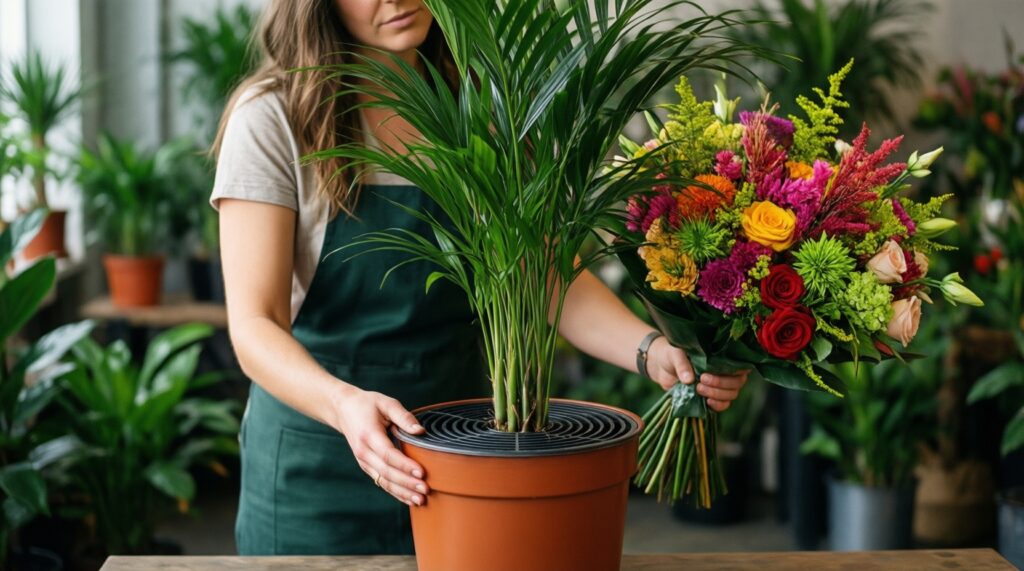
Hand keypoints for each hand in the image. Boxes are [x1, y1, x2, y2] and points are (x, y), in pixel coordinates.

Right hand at [332, 387, 428, 506]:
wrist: (343, 410)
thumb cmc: (367, 404)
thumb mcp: (386, 403)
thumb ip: (404, 417)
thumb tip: (421, 431)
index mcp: (368, 435)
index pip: (388, 454)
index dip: (405, 465)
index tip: (422, 472)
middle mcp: (364, 452)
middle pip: (386, 472)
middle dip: (407, 483)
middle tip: (426, 490)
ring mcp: (363, 461)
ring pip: (383, 481)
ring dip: (402, 492)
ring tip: (420, 500)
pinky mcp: (366, 466)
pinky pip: (381, 482)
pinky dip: (395, 492)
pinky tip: (409, 499)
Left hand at [645, 337, 749, 411]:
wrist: (660, 366)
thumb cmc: (671, 354)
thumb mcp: (675, 354)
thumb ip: (682, 364)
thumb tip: (689, 379)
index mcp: (721, 356)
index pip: (740, 365)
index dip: (735, 371)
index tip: (716, 370)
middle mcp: (723, 371)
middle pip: (737, 383)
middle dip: (721, 384)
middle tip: (702, 379)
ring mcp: (718, 386)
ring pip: (731, 394)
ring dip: (717, 394)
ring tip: (698, 389)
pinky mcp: (710, 397)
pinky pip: (723, 405)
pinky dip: (717, 406)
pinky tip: (706, 402)